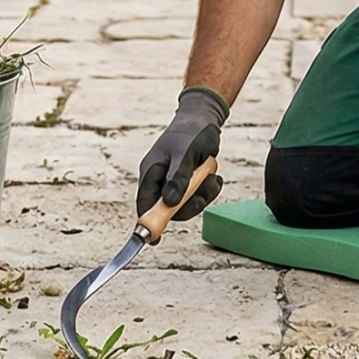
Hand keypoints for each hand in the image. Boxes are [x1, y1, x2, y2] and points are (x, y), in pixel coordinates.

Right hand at [136, 86, 227, 219]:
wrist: (205, 118)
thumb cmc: (191, 133)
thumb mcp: (185, 156)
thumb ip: (178, 180)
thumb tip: (170, 205)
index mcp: (151, 171)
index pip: (145, 202)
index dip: (148, 221)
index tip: (153, 240)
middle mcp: (161, 179)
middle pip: (169, 208)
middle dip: (189, 204)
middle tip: (202, 192)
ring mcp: (175, 181)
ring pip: (187, 203)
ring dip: (202, 194)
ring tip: (210, 175)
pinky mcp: (189, 181)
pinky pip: (198, 196)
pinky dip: (209, 188)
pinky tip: (214, 176)